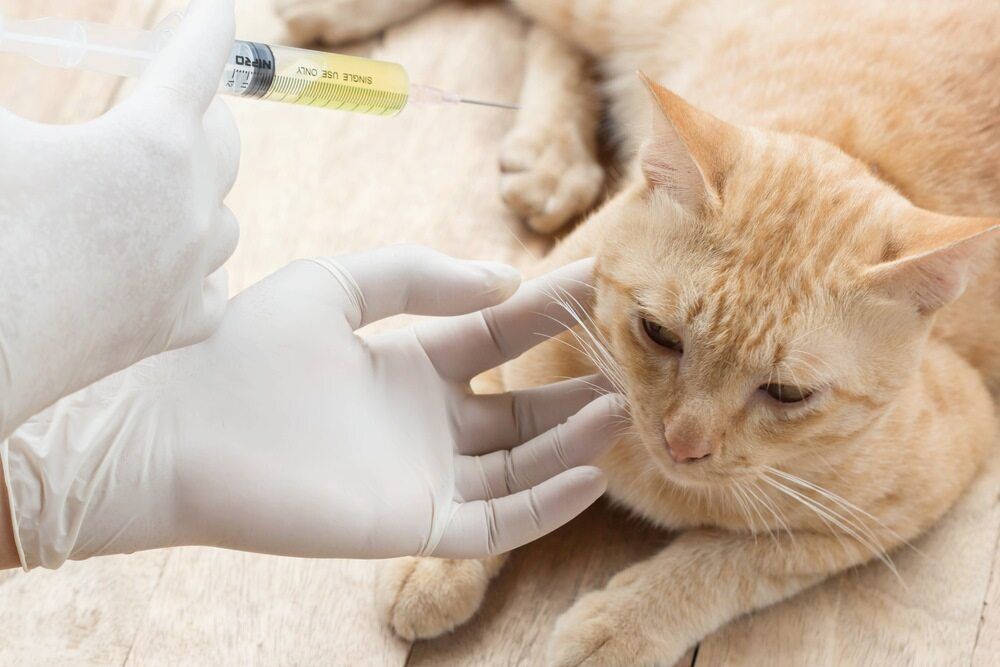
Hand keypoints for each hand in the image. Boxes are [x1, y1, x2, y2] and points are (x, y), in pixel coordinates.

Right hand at [0, 0, 238, 437]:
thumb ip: (10, 82)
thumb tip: (19, 58)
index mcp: (150, 140)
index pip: (196, 61)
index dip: (207, 28)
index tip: (220, 14)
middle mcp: (189, 202)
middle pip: (225, 142)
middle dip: (203, 116)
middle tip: (176, 111)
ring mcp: (190, 269)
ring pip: (225, 218)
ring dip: (201, 197)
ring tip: (164, 192)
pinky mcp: (178, 325)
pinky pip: (214, 288)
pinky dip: (197, 271)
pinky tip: (173, 266)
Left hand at [3, 247, 625, 567]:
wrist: (178, 426)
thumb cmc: (247, 348)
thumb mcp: (340, 285)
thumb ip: (419, 276)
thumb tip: (501, 281)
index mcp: (410, 363)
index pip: (500, 337)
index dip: (550, 313)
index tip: (603, 282)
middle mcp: (426, 421)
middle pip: (524, 406)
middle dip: (578, 384)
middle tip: (638, 359)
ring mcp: (423, 475)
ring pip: (521, 465)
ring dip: (575, 442)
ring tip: (625, 409)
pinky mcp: (412, 524)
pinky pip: (496, 520)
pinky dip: (545, 503)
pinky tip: (589, 473)